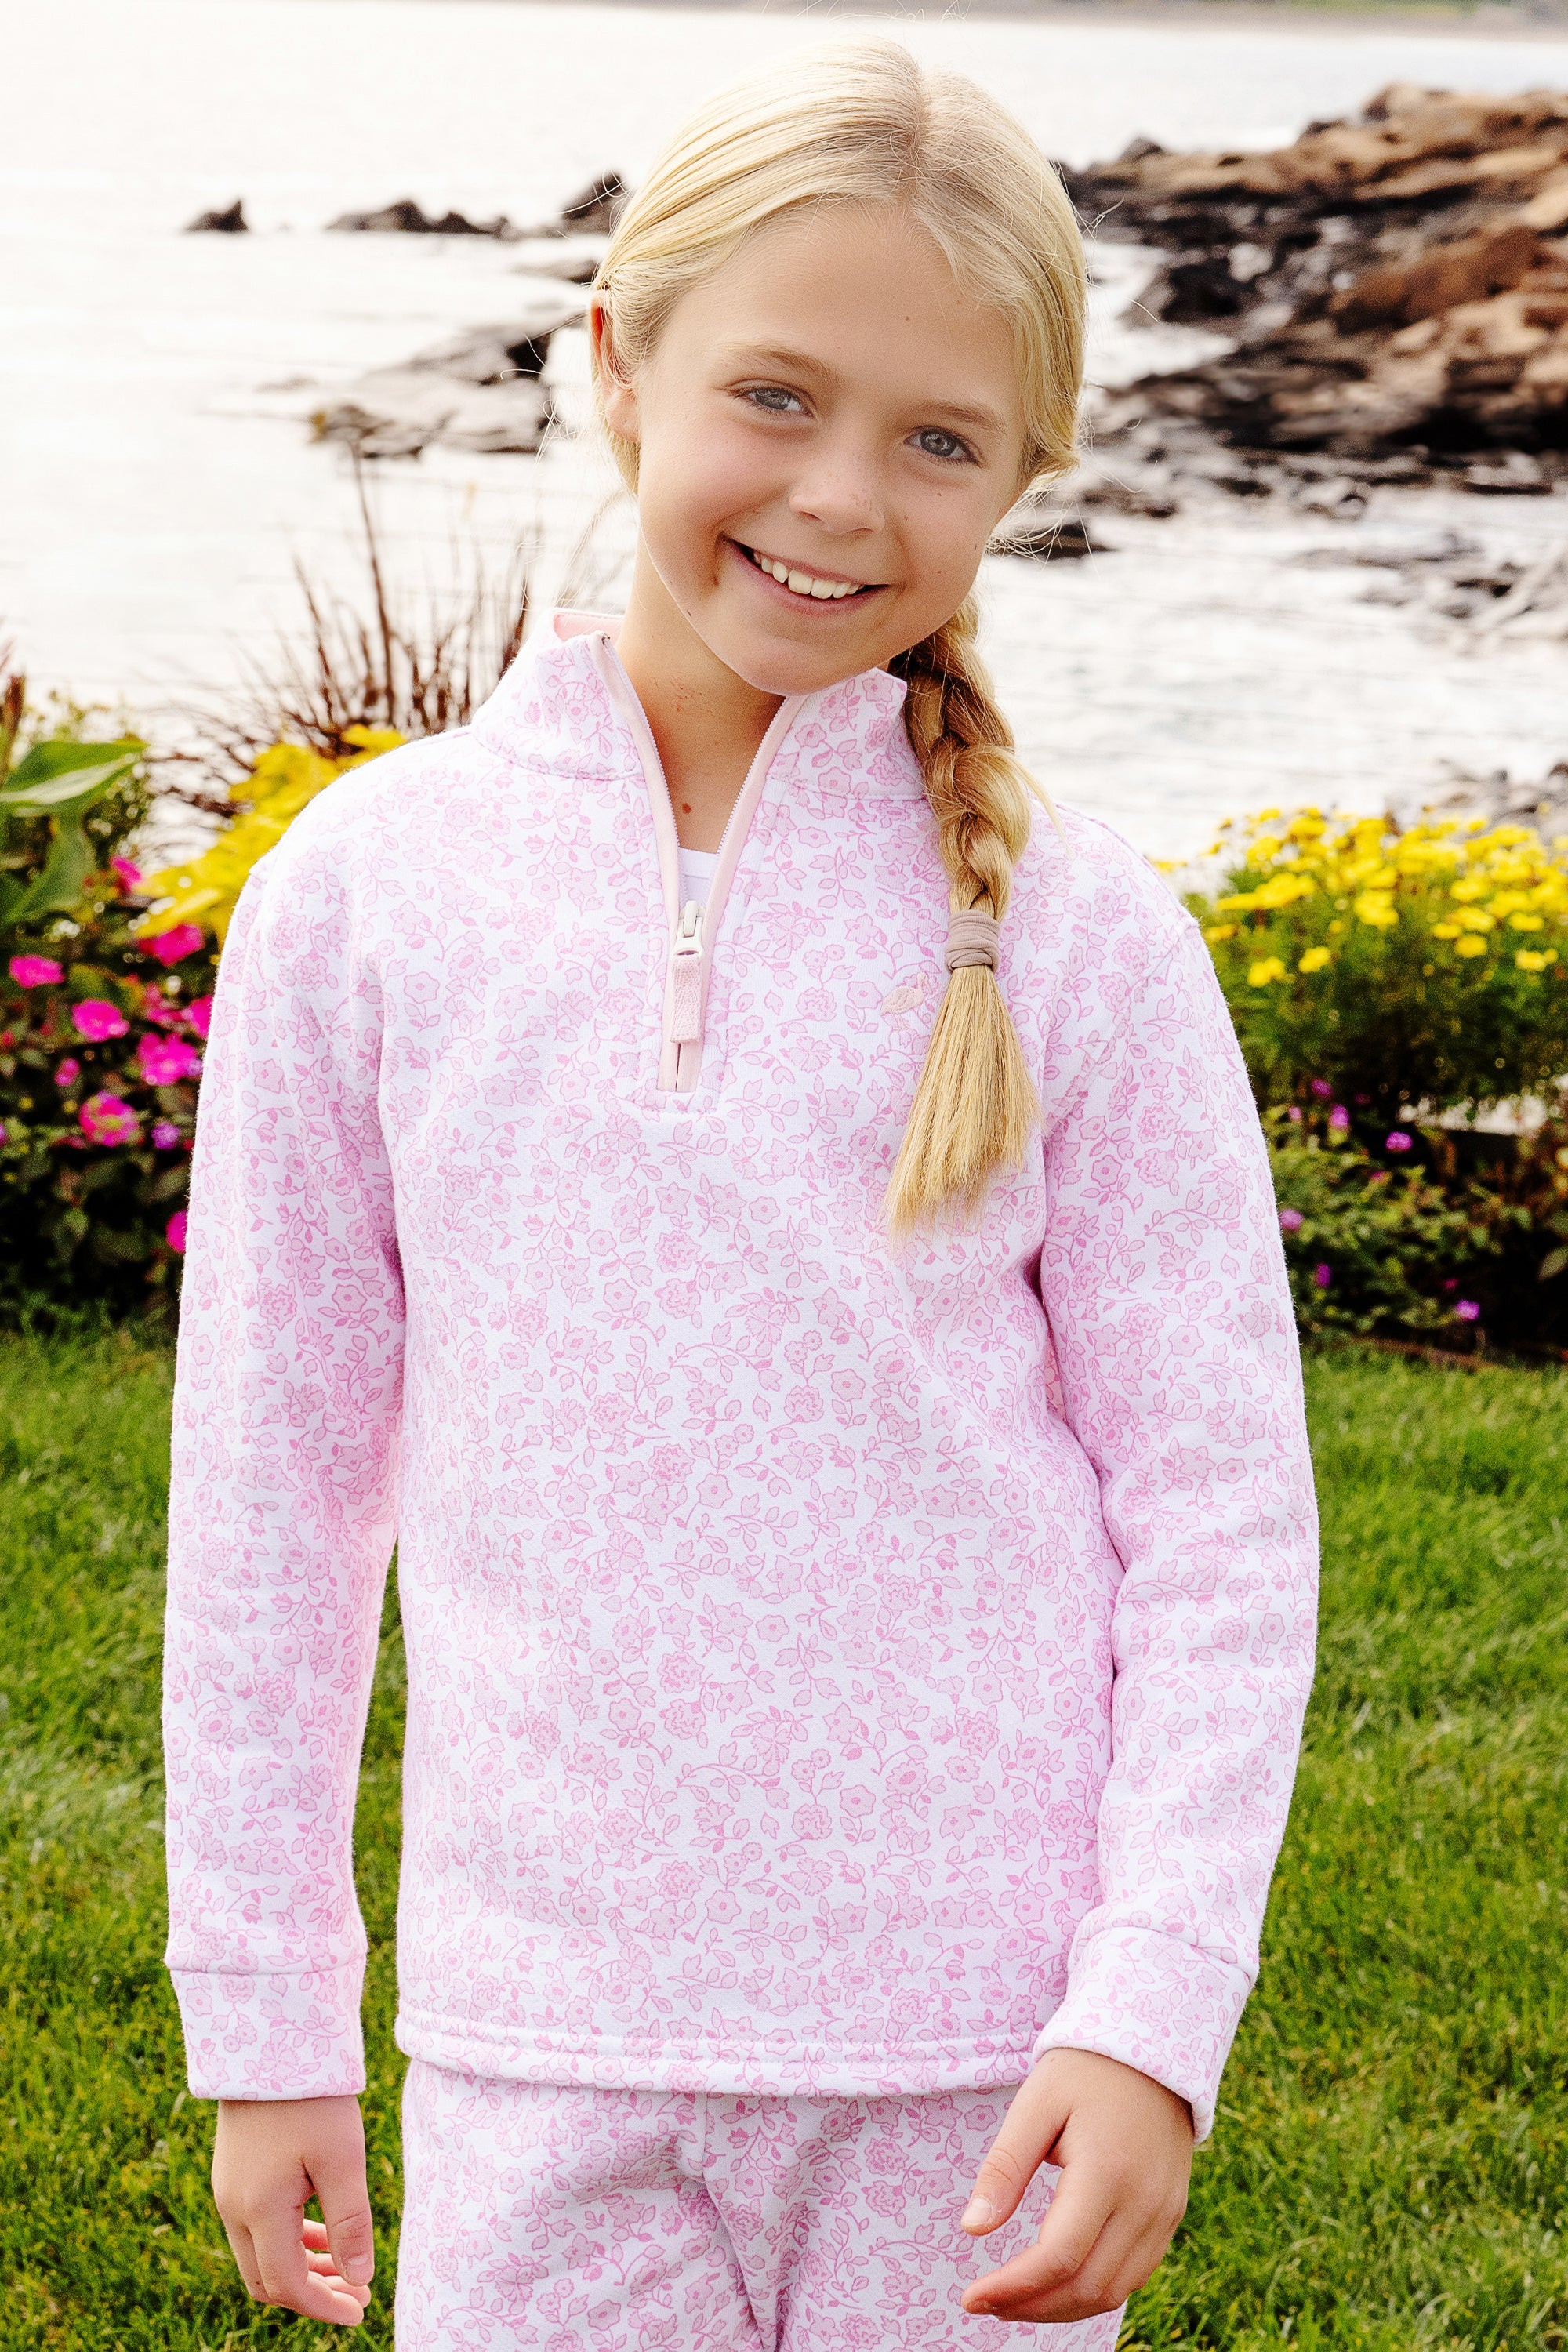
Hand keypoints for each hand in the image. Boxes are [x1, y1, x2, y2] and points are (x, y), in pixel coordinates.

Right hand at [212, 2092, 374, 2325]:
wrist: (269, 2039)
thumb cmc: (312, 2099)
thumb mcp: (342, 2159)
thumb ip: (350, 2223)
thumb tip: (360, 2279)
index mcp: (258, 2209)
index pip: (286, 2285)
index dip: (323, 2306)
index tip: (360, 2312)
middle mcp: (233, 2207)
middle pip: (267, 2279)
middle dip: (312, 2293)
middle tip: (357, 2294)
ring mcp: (228, 2191)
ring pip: (260, 2254)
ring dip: (302, 2268)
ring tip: (347, 2268)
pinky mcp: (233, 2174)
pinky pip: (257, 2227)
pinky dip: (288, 2241)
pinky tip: (322, 2234)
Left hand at [959, 2048, 1193, 2323]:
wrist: (1151, 2048)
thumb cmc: (1084, 2070)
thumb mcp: (1035, 2104)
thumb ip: (1005, 2168)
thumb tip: (972, 2230)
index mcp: (1107, 2172)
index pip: (1058, 2257)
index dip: (1012, 2287)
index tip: (971, 2297)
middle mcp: (1144, 2203)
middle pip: (1086, 2287)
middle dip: (1031, 2307)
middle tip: (986, 2303)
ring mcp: (1163, 2214)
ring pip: (1113, 2291)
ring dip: (1061, 2308)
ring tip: (1014, 2299)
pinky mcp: (1169, 2216)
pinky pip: (1133, 2274)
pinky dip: (1092, 2291)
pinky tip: (1057, 2283)